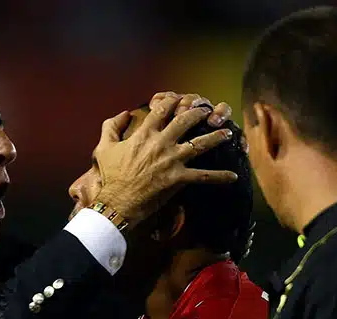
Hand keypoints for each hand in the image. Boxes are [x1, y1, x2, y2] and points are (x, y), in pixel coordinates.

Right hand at [93, 94, 235, 224]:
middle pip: (186, 120)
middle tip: (208, 111)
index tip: (180, 98)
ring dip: (216, 137)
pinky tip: (233, 176)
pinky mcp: (178, 179)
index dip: (173, 101)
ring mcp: (171, 161)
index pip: (162, 110)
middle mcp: (160, 143)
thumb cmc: (111, 176)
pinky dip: (219, 177)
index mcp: (144, 134)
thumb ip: (111, 126)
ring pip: (200, 144)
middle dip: (199, 112)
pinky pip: (203, 176)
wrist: (117, 202)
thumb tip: (124, 113)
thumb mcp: (104, 148)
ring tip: (228, 133)